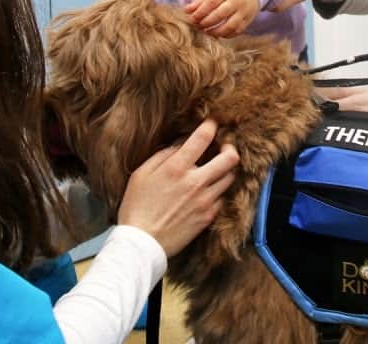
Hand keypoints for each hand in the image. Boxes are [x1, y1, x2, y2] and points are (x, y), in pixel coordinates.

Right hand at [117, 119, 238, 256]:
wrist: (143, 242)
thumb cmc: (137, 207)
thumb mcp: (141, 174)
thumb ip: (162, 156)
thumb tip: (179, 147)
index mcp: (177, 168)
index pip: (202, 138)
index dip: (210, 126)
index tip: (211, 124)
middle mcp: (196, 182)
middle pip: (230, 158)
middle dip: (230, 148)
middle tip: (224, 147)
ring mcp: (205, 200)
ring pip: (230, 177)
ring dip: (226, 170)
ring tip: (217, 169)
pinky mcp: (209, 216)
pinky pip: (222, 198)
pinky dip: (218, 191)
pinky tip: (208, 191)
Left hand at [185, 0, 259, 37]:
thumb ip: (201, 0)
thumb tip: (186, 11)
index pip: (211, 3)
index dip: (200, 12)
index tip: (192, 18)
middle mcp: (236, 1)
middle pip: (220, 15)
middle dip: (206, 23)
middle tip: (198, 26)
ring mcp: (244, 11)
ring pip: (230, 26)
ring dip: (216, 32)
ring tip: (207, 32)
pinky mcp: (249, 20)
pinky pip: (237, 31)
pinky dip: (226, 35)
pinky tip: (218, 34)